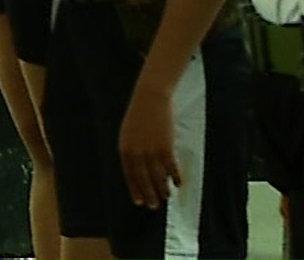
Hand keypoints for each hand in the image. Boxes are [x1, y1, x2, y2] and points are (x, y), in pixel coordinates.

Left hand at [118, 81, 180, 209]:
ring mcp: (151, 151)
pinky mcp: (165, 147)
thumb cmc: (139, 113)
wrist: (150, 97)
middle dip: (149, 194)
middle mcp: (136, 154)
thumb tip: (138, 168)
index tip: (140, 202)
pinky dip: (175, 177)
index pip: (130, 176)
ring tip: (167, 195)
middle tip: (154, 206)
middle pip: (143, 180)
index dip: (135, 190)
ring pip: (157, 177)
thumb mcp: (128, 133)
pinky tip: (179, 182)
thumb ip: (131, 150)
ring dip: (163, 188)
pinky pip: (171, 168)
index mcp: (125, 150)